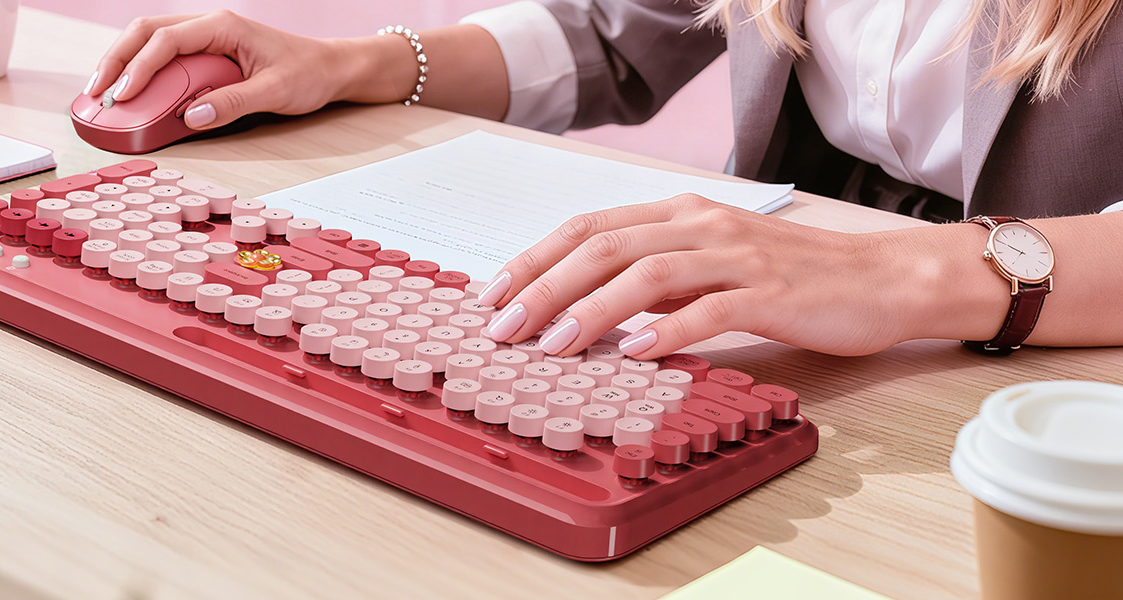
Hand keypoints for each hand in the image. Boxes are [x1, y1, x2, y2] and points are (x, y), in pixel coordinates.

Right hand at [84, 11, 367, 129]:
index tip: (123, 95)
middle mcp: (209, 25)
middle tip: (95, 93)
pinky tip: (129, 93)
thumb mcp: (275, 92)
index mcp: (223, 27)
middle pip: (146, 32)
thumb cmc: (307, 73)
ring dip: (123, 64)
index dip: (140, 67)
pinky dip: (141, 71)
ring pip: (150, 40)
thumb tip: (192, 117)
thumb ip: (233, 104)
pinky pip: (164, 56)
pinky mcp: (206, 53)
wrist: (329, 67)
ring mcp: (205, 37)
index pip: (167, 40)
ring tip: (102, 94)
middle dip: (115, 60)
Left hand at [474, 194, 959, 358]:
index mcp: (679, 214)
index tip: (491, 295)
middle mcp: (700, 225)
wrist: (881, 279)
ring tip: (551, 346)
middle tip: (502, 327)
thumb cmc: (790, 278)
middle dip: (544, 286)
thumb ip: (652, 280)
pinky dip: (665, 330)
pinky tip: (632, 354)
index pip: (588, 228)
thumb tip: (581, 311)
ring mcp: (735, 255)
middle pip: (604, 246)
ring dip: (591, 310)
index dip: (535, 259)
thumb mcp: (708, 268)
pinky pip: (709, 309)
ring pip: (646, 273)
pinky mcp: (770, 292)